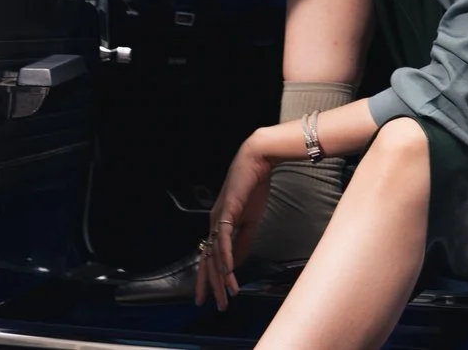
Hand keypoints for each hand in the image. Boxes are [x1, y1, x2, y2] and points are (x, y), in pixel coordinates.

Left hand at [196, 127, 284, 310]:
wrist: (257, 162)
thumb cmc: (254, 188)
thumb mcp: (250, 221)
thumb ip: (242, 242)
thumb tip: (234, 264)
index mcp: (219, 226)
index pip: (212, 257)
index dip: (212, 278)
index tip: (216, 296)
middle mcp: (214, 224)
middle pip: (210, 261)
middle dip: (212, 286)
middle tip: (216, 306)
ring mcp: (218, 219)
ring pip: (215, 255)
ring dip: (220, 278)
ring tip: (225, 295)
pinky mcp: (226, 212)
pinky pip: (224, 240)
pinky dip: (225, 257)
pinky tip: (227, 272)